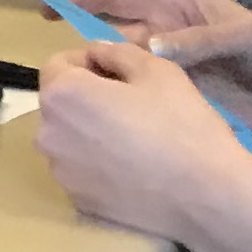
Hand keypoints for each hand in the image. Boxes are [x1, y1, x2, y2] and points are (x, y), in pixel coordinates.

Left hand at [33, 39, 251, 251]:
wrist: (205, 193)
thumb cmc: (181, 122)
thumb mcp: (156, 69)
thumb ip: (116, 52)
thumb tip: (96, 52)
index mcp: (61, 94)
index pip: (58, 64)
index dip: (88, 62)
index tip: (121, 73)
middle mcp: (47, 133)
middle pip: (60, 102)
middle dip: (87, 96)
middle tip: (132, 104)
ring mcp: (59, 171)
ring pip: (68, 137)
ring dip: (90, 129)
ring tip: (134, 137)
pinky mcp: (76, 199)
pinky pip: (80, 169)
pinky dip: (97, 162)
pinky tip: (133, 166)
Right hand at [58, 0, 251, 147]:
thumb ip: (202, 40)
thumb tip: (149, 46)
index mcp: (182, 7)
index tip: (45, 5)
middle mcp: (169, 36)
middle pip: (111, 34)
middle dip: (80, 43)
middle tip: (56, 66)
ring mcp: (173, 72)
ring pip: (121, 71)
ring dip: (99, 79)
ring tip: (74, 95)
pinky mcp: (180, 103)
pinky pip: (142, 101)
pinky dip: (122, 107)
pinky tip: (104, 119)